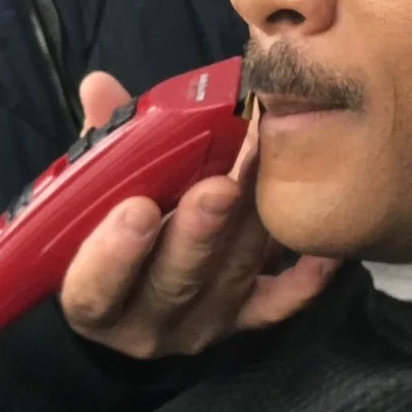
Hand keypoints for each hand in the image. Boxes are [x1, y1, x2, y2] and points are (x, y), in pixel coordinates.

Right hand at [58, 70, 340, 358]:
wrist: (134, 296)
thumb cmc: (105, 234)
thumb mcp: (88, 200)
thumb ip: (98, 149)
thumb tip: (100, 88)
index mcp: (94, 298)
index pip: (94, 288)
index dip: (114, 254)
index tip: (136, 208)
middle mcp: (146, 324)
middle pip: (174, 283)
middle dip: (199, 234)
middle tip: (221, 186)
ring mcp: (201, 324)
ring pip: (232, 278)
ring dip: (253, 225)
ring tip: (268, 169)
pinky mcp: (244, 320)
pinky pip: (279, 304)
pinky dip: (307, 278)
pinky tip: (323, 246)